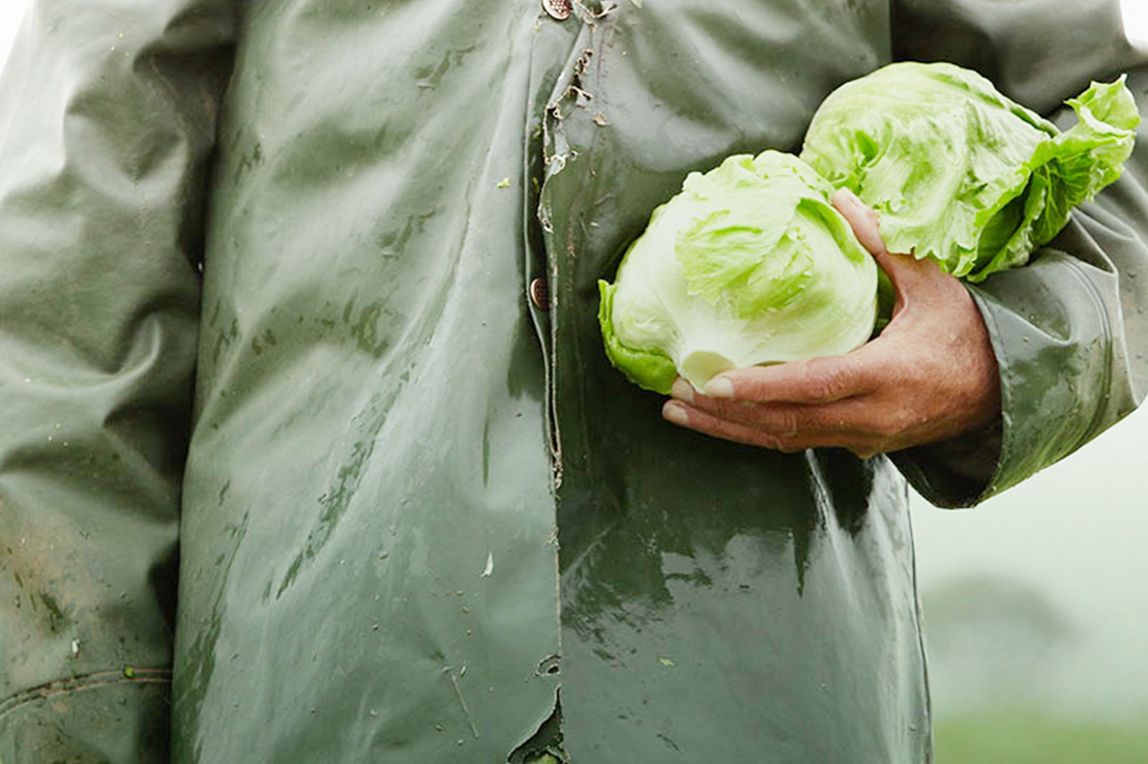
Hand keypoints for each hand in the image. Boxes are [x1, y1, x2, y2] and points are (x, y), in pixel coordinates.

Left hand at [661, 188, 1000, 457]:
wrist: (1004, 393)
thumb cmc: (967, 334)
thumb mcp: (934, 284)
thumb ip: (884, 245)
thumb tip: (836, 197)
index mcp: (888, 374)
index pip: (813, 386)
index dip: (761, 388)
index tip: (712, 383)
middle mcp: (870, 416)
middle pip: (785, 423)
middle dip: (726, 414)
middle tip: (675, 396)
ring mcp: (861, 438)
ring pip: (785, 440)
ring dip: (730, 430)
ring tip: (679, 414)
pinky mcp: (855, 446)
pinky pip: (797, 442)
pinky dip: (755, 432)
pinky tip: (721, 421)